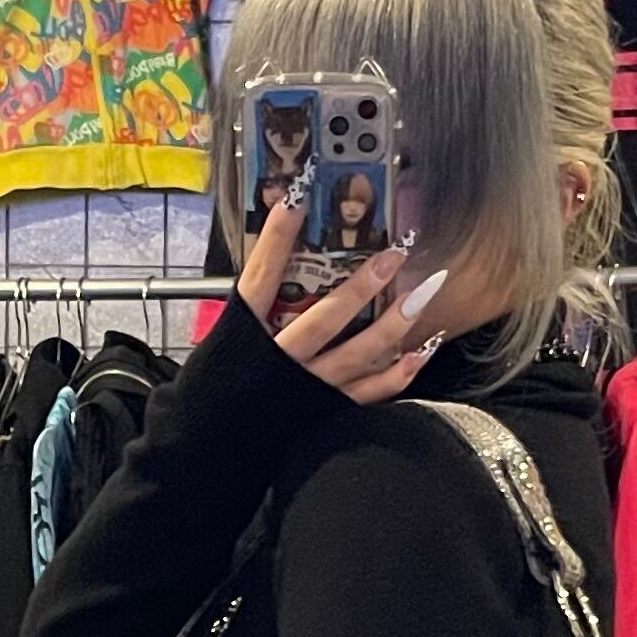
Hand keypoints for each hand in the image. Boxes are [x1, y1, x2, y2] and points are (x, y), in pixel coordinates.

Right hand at [236, 197, 444, 405]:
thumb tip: (285, 254)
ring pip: (357, 355)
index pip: (261, 276)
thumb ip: (256, 302)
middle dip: (361, 286)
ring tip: (422, 295)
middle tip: (393, 254)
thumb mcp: (228, 336)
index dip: (277, 238)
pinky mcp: (325, 410)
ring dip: (394, 325)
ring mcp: (307, 387)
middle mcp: (281, 360)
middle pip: (324, 318)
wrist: (213, 439)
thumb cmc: (222, 382)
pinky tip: (422, 351)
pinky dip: (398, 374)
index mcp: (246, 334)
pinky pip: (369, 393)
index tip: (296, 197)